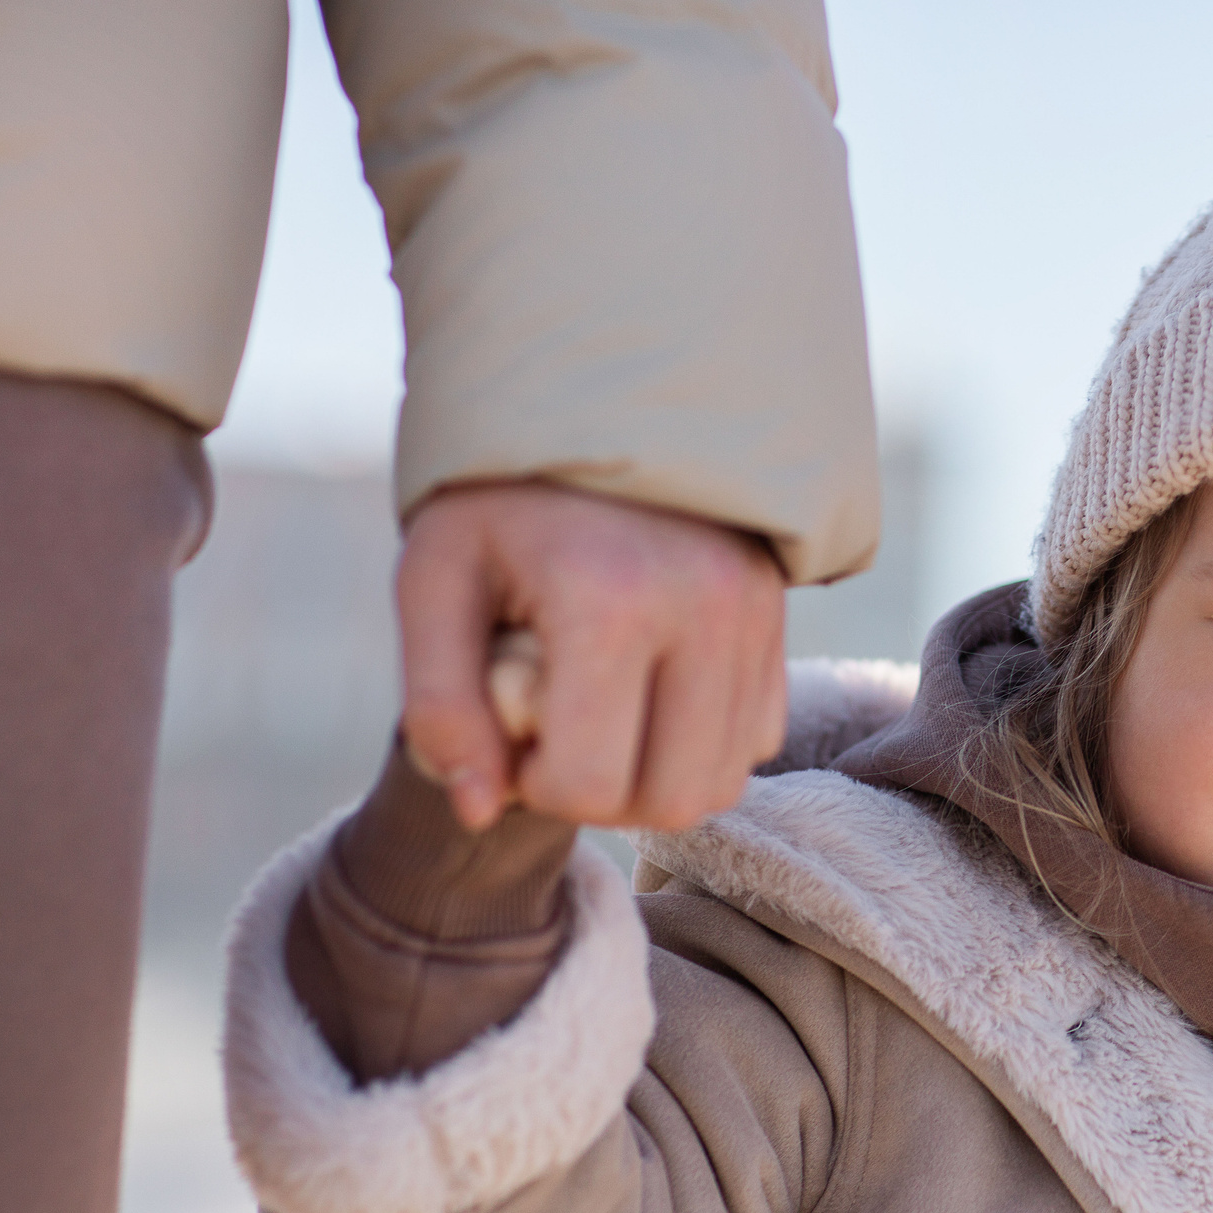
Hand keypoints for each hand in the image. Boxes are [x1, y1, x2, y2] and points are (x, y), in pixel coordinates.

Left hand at [397, 482, 788, 830]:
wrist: (603, 400)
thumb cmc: (501, 499)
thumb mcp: (434, 581)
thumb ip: (439, 704)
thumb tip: (481, 812)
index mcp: (606, 599)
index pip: (587, 784)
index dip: (534, 788)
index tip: (510, 733)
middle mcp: (701, 612)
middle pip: (670, 800)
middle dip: (601, 797)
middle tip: (555, 735)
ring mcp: (753, 618)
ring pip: (724, 782)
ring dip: (655, 779)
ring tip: (603, 719)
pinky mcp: (777, 622)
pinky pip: (757, 739)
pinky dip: (702, 745)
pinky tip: (651, 697)